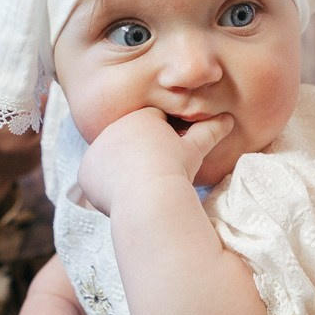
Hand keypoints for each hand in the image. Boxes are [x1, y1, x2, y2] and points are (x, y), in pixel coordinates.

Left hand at [77, 108, 232, 216]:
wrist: (149, 196)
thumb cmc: (175, 170)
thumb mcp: (194, 150)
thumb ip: (208, 132)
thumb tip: (229, 119)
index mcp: (140, 117)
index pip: (150, 124)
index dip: (162, 142)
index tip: (168, 159)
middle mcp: (113, 128)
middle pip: (127, 139)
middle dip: (138, 153)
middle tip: (153, 175)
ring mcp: (96, 149)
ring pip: (110, 157)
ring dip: (121, 168)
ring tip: (138, 186)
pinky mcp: (85, 172)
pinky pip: (95, 176)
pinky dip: (104, 185)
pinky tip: (121, 195)